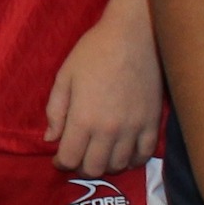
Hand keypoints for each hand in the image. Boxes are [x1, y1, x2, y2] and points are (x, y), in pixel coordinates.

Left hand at [45, 0, 164, 178]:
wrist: (134, 36)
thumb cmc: (94, 52)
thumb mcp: (65, 77)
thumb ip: (55, 111)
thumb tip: (51, 138)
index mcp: (83, 119)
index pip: (70, 158)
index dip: (61, 163)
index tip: (59, 158)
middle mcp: (109, 130)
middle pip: (94, 168)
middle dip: (81, 167)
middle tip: (78, 158)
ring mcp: (133, 129)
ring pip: (119, 165)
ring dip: (106, 166)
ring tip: (99, 155)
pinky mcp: (152, 123)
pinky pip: (144, 155)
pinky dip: (132, 161)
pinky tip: (123, 154)